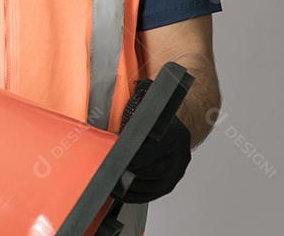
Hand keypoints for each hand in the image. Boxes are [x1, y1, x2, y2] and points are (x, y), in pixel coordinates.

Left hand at [118, 79, 191, 203]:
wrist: (181, 124)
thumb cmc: (159, 114)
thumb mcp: (149, 100)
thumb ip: (142, 97)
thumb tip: (135, 88)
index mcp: (172, 137)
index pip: (142, 154)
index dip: (123, 157)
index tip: (108, 157)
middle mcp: (177, 157)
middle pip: (142, 172)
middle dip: (121, 171)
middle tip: (102, 169)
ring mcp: (175, 173)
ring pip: (143, 186)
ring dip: (124, 184)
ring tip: (107, 178)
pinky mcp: (170, 184)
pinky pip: (148, 195)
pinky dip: (131, 193)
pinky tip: (119, 188)